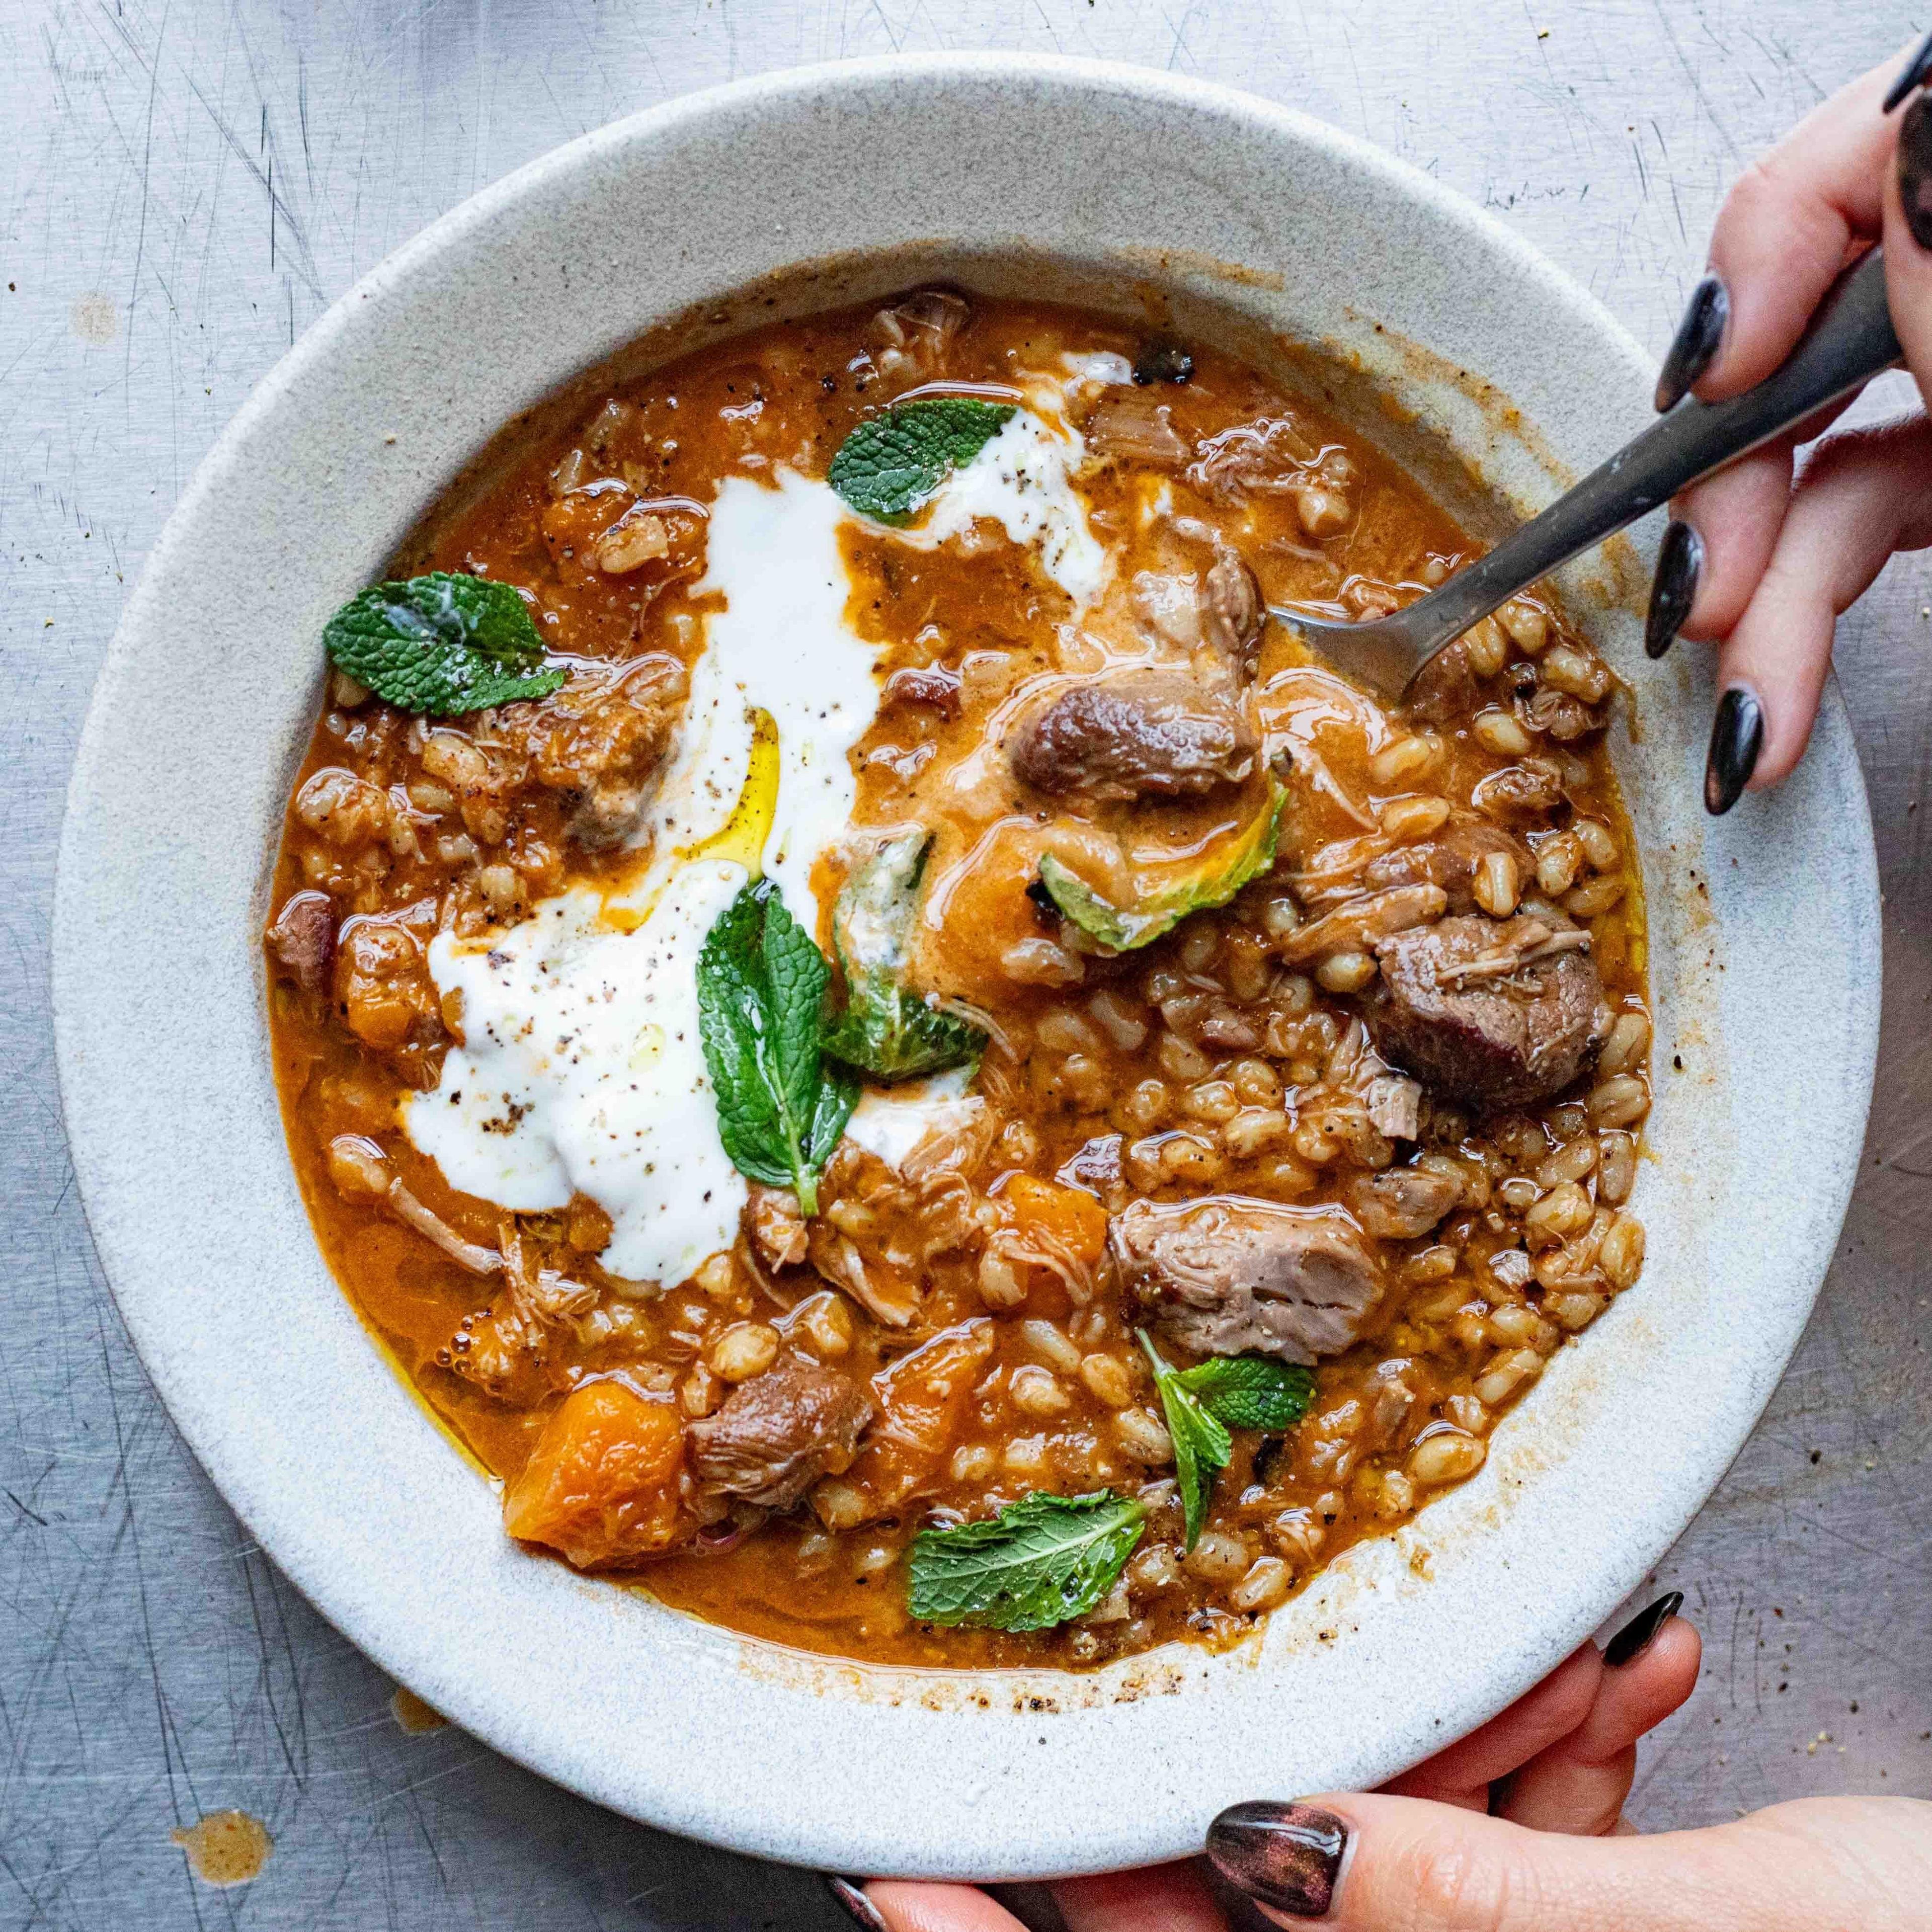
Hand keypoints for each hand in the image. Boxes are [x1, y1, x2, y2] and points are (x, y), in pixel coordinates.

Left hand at [829, 1594, 1830, 1931]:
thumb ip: (1484, 1909)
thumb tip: (1272, 1849)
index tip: (895, 1869)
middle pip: (1286, 1914)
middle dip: (1303, 1778)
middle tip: (1267, 1651)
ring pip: (1425, 1864)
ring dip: (1485, 1746)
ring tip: (1584, 1664)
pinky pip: (1539, 1859)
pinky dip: (1569, 1765)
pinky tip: (1632, 1678)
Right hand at [1644, 33, 1931, 813]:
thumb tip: (1915, 138)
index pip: (1895, 137)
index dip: (1781, 241)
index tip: (1719, 378)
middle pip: (1834, 313)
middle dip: (1741, 468)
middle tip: (1708, 577)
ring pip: (1833, 444)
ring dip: (1758, 586)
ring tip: (1752, 700)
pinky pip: (1859, 516)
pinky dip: (1797, 611)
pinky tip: (1774, 693)